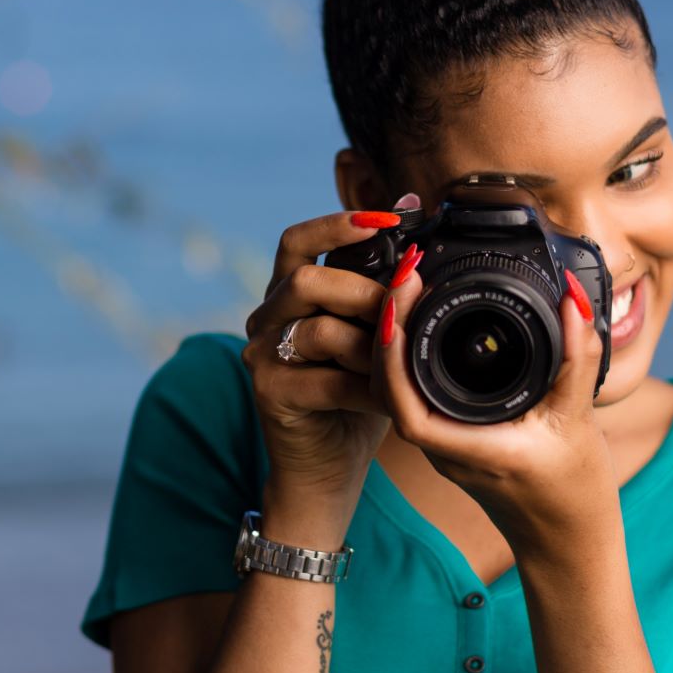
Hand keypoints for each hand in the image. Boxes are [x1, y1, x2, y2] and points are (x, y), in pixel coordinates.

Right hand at [241, 198, 413, 505]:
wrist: (328, 465)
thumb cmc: (355, 393)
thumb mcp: (373, 332)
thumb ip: (383, 282)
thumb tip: (412, 207)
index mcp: (289, 293)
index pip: (297, 241)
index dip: (336, 225)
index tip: (386, 219)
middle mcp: (266, 317)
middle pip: (307, 280)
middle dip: (363, 292)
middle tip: (402, 312)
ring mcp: (261, 354)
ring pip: (318, 329)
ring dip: (370, 346)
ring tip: (399, 363)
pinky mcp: (269, 392)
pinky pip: (329, 380)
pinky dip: (369, 388)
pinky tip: (391, 397)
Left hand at [371, 267, 617, 557]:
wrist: (569, 542)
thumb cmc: (574, 492)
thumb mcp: (578, 419)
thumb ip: (576, 356)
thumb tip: (570, 298)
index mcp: (464, 446)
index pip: (402, 398)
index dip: (391, 348)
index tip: (401, 297)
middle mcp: (442, 445)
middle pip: (387, 384)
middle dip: (389, 324)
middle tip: (407, 271)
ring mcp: (441, 442)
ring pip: (395, 387)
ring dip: (396, 336)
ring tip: (410, 285)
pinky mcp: (449, 435)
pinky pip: (413, 390)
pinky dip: (410, 352)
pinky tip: (423, 317)